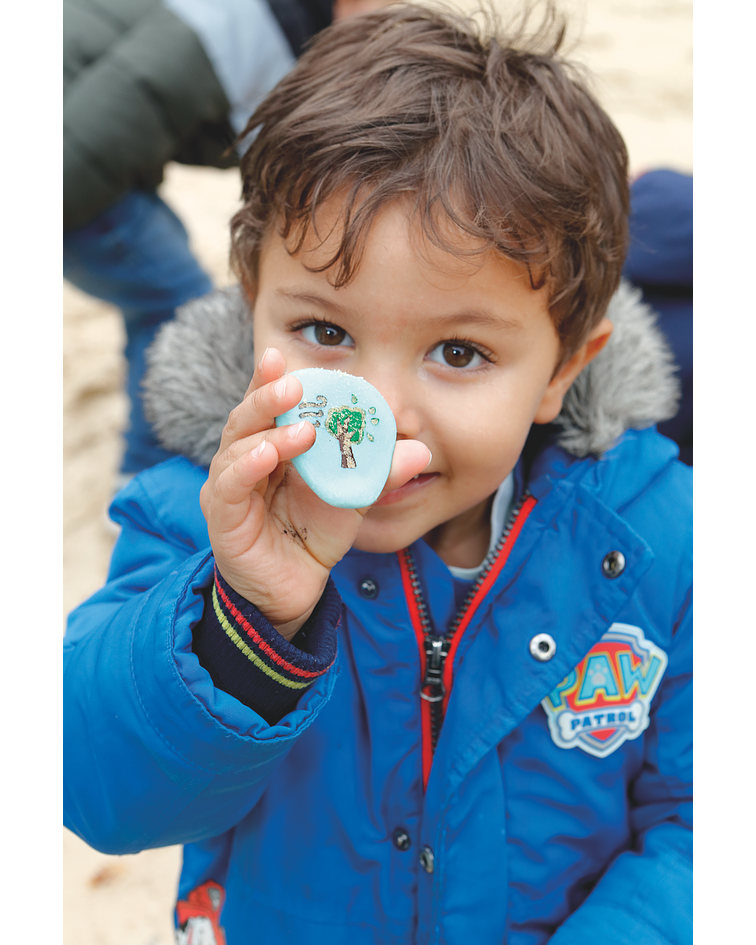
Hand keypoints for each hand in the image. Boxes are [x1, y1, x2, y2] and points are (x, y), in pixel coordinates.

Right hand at [200, 347, 430, 639]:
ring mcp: (228, 487)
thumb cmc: (316, 532)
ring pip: (236, 446)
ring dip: (268, 434)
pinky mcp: (222, 517)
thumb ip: (379, 472)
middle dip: (267, 396)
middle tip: (294, 383)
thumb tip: (421, 451)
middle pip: (246, 417)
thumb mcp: (353, 497)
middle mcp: (242, 459)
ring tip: (301, 431)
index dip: (270, 379)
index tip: (283, 354)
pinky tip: (266, 456)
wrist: (298, 588)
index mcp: (269, 445)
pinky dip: (246, 467)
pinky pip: (228, 485)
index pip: (267, 405)